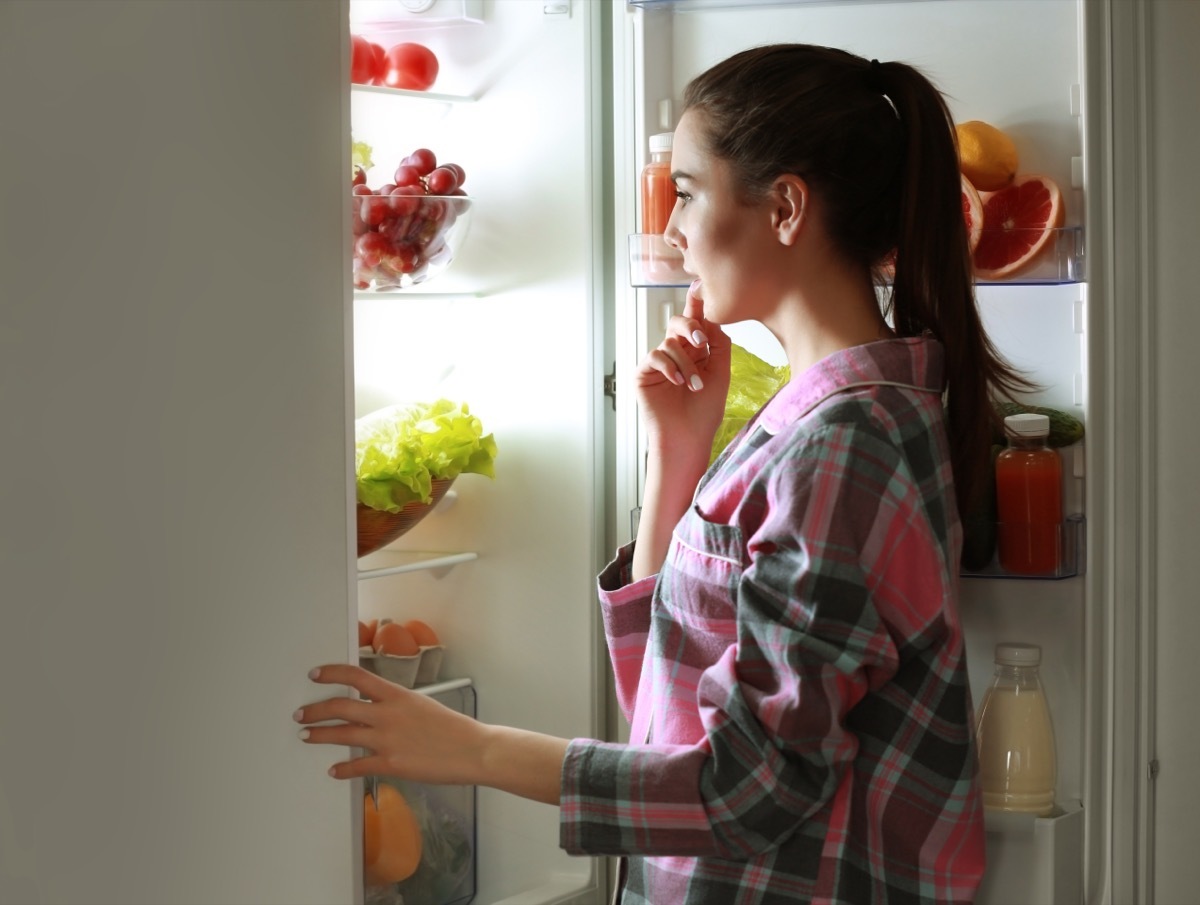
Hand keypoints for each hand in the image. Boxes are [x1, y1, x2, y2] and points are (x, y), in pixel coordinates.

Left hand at [296, 664, 485, 785]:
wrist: (472, 750)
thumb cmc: (452, 728)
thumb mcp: (421, 705)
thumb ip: (396, 705)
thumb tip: (375, 708)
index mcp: (397, 694)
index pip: (356, 676)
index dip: (331, 673)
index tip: (315, 674)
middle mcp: (388, 714)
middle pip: (340, 706)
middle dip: (315, 710)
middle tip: (301, 713)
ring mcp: (387, 740)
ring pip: (342, 735)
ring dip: (319, 735)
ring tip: (306, 735)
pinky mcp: (391, 764)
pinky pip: (357, 766)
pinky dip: (342, 769)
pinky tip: (333, 770)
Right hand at [636, 279, 730, 457]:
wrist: (688, 438)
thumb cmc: (705, 412)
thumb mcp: (720, 373)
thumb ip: (718, 344)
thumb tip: (712, 317)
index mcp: (696, 351)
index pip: (696, 321)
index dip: (697, 303)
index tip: (700, 284)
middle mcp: (676, 353)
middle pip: (678, 322)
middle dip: (690, 327)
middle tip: (701, 341)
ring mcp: (659, 363)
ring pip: (670, 343)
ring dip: (686, 364)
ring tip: (695, 386)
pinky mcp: (644, 373)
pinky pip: (655, 356)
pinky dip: (669, 367)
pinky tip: (679, 383)